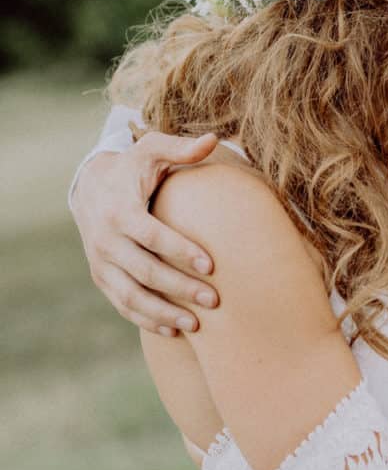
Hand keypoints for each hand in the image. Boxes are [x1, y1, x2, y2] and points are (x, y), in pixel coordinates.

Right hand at [71, 132, 221, 334]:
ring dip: (163, 313)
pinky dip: (146, 320)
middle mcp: (106, 240)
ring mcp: (101, 262)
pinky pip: (122, 305)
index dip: (181, 251)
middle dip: (180, 288)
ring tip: (197, 325)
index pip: (153, 236)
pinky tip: (174, 330)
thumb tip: (212, 139)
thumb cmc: (132, 168)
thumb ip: (180, 147)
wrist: (90, 186)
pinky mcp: (101, 277)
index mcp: (120, 211)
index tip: (212, 265)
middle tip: (214, 300)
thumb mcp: (151, 150)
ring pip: (130, 296)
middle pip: (145, 271)